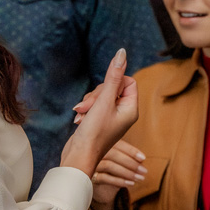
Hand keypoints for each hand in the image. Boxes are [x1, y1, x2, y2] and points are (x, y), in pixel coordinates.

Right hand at [60, 49, 137, 176]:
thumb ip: (113, 76)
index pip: (128, 81)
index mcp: (131, 109)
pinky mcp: (100, 120)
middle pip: (113, 87)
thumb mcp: (104, 101)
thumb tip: (122, 53)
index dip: (114, 82)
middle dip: (97, 94)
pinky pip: (94, 105)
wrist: (78, 157)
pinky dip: (85, 109)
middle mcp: (124, 112)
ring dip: (89, 102)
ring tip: (81, 114)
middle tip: (88, 107)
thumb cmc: (94, 133)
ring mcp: (112, 117)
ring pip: (101, 95)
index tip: (104, 93)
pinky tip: (79, 119)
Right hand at [91, 140, 146, 204]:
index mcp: (102, 143)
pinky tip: (130, 184)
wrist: (93, 184)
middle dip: (131, 163)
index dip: (131, 151)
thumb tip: (141, 160)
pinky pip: (104, 178)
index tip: (143, 158)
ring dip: (127, 173)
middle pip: (113, 154)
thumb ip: (127, 157)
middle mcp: (93, 151)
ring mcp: (90, 163)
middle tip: (144, 171)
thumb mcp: (118, 161)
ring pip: (109, 165)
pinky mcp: (89, 177)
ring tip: (139, 178)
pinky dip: (119, 181)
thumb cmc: (109, 169)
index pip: (117, 144)